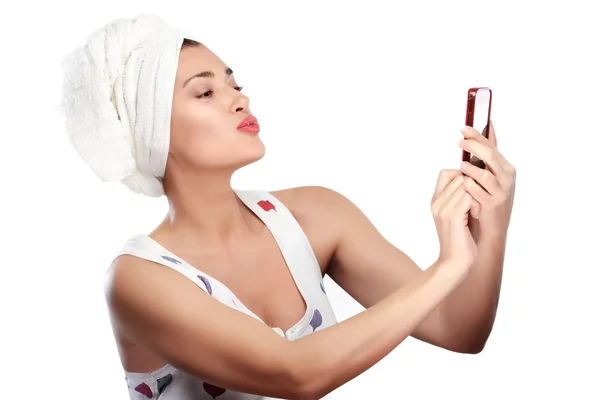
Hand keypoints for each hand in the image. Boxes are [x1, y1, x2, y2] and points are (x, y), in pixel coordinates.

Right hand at [430, 170, 477, 274]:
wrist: (454, 262)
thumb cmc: (460, 239)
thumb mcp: (457, 214)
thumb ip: (459, 197)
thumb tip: (472, 178)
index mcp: (436, 200)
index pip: (446, 172)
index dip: (462, 176)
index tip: (470, 193)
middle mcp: (437, 202)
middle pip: (459, 177)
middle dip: (473, 187)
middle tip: (476, 205)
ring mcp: (443, 209)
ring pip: (466, 186)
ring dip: (476, 196)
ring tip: (475, 211)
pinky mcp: (453, 217)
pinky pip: (469, 197)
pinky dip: (477, 204)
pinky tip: (476, 216)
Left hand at [459, 121, 516, 240]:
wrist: (492, 228)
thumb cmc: (489, 199)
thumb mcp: (492, 175)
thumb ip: (489, 153)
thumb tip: (489, 126)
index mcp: (505, 168)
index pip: (492, 146)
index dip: (478, 136)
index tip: (464, 128)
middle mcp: (507, 177)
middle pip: (490, 156)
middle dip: (475, 146)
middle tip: (461, 142)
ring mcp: (501, 191)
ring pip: (485, 174)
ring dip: (471, 168)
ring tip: (461, 165)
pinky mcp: (493, 204)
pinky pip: (477, 190)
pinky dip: (469, 185)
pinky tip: (463, 182)